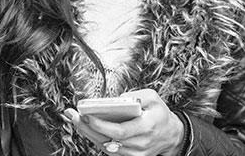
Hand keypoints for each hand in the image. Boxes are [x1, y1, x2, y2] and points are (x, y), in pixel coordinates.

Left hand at [65, 89, 183, 154]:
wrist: (172, 135)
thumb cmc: (160, 114)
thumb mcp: (154, 97)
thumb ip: (138, 95)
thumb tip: (118, 99)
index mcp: (146, 127)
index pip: (120, 130)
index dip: (101, 125)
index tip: (87, 114)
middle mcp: (139, 143)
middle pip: (108, 140)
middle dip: (87, 127)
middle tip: (72, 115)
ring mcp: (134, 153)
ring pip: (106, 146)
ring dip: (88, 133)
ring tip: (74, 118)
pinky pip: (109, 150)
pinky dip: (96, 139)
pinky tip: (85, 127)